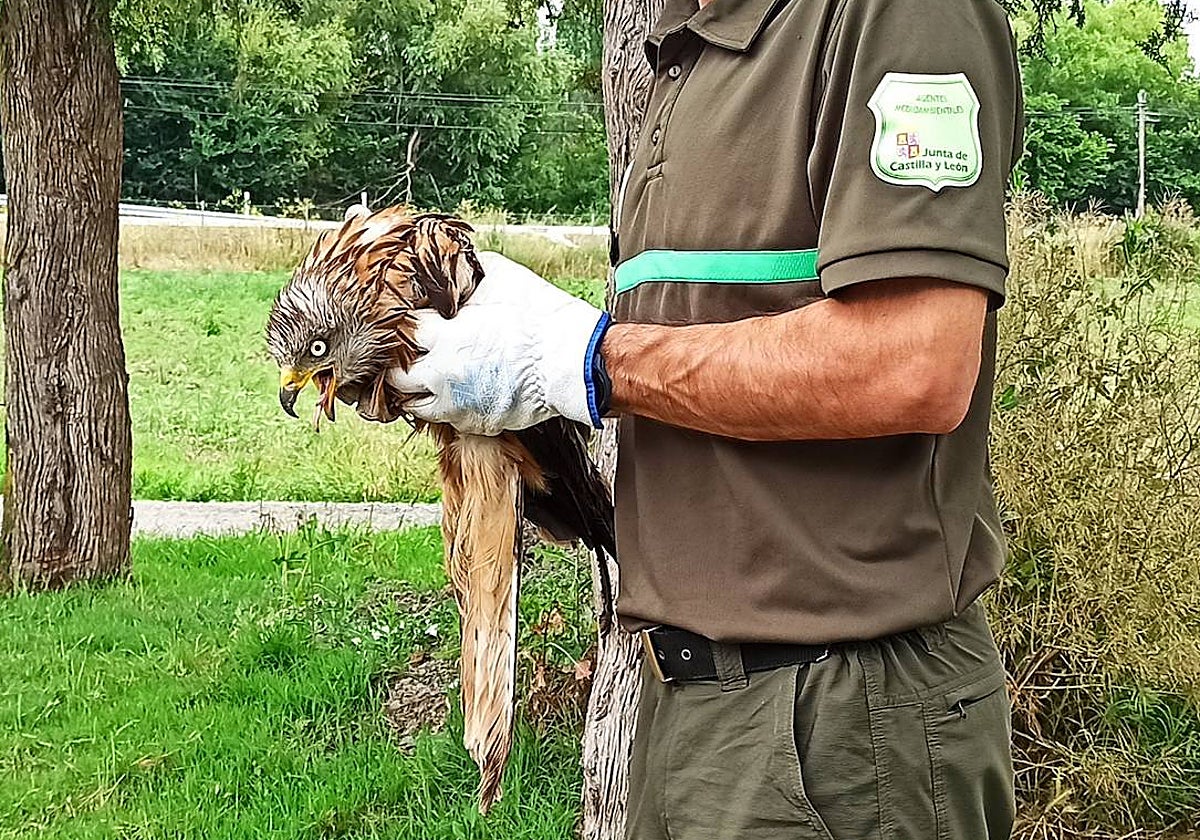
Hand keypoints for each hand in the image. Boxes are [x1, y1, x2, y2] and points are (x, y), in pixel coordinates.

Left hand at [389, 252, 610, 435]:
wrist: (574, 362)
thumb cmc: (543, 320)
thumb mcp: (503, 280)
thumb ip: (471, 273)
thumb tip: (459, 265)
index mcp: (446, 338)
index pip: (402, 331)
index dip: (409, 322)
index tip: (420, 317)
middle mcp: (444, 375)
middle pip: (397, 376)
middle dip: (401, 361)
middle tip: (413, 351)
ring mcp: (458, 405)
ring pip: (414, 406)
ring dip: (417, 391)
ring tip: (429, 377)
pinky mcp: (477, 424)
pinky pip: (447, 420)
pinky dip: (445, 407)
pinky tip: (456, 393)